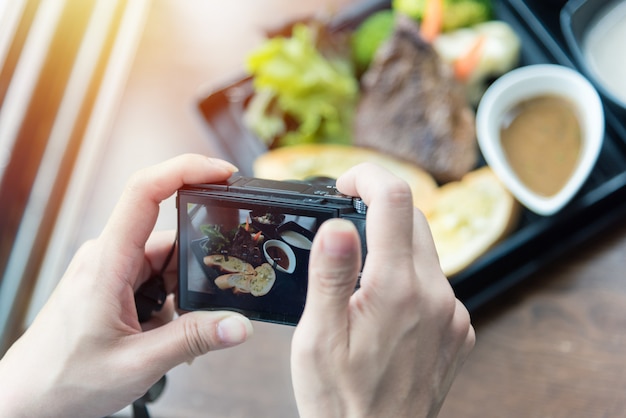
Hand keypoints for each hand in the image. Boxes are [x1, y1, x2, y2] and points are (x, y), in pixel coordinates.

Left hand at [0, 154, 252, 417]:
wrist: (28, 399)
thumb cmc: (64, 379)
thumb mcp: (137, 363)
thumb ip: (193, 341)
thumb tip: (239, 325)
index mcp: (108, 262)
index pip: (144, 192)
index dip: (185, 170)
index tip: (223, 172)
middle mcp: (109, 256)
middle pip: (171, 237)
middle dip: (198, 267)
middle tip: (211, 302)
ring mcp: (111, 269)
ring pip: (167, 262)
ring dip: (182, 293)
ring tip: (173, 331)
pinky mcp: (114, 283)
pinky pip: (156, 278)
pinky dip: (171, 302)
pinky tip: (165, 331)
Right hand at [291, 163, 474, 417]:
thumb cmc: (342, 399)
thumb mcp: (319, 338)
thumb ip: (331, 275)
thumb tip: (337, 225)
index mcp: (398, 289)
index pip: (394, 200)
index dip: (368, 176)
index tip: (345, 184)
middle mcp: (436, 295)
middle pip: (413, 219)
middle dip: (378, 209)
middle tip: (344, 226)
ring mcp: (453, 314)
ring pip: (425, 252)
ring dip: (393, 248)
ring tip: (359, 281)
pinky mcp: (459, 330)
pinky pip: (435, 284)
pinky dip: (410, 279)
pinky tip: (386, 309)